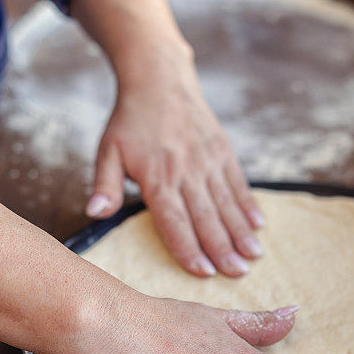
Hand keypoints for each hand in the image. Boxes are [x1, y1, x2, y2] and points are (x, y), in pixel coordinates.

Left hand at [85, 57, 264, 277]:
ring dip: (241, 232)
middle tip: (237, 274)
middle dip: (222, 249)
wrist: (159, 79)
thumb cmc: (130, 121)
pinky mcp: (222, 151)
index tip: (204, 273)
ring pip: (226, 203)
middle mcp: (186, 172)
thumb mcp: (108, 152)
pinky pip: (237, 183)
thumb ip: (105, 186)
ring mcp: (207, 161)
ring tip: (253, 256)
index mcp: (157, 178)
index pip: (175, 221)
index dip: (189, 249)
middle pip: (206, 218)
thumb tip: (95, 214)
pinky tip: (259, 225)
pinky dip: (248, 205)